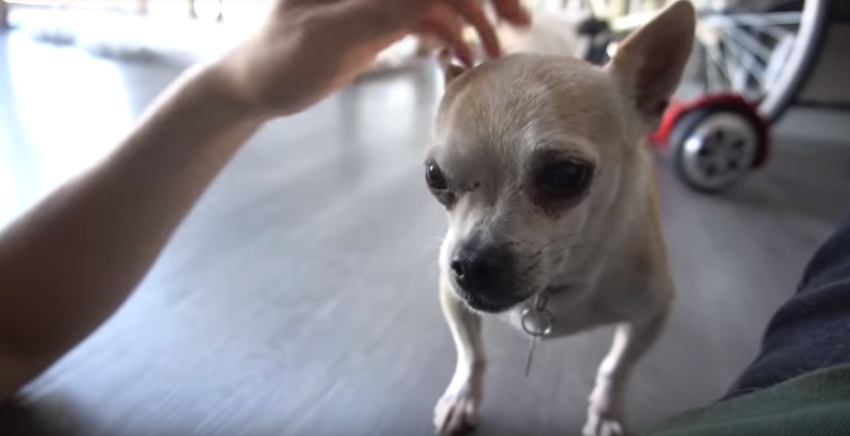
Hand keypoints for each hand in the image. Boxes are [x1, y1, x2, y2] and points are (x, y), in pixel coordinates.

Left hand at [208, 0, 529, 117]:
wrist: (256, 87)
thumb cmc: (278, 58)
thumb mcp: (329, 34)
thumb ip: (384, 9)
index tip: (505, 9)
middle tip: (520, 24)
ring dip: (475, 21)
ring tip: (497, 56)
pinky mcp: (383, 16)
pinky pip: (430, 19)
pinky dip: (452, 37)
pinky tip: (466, 61)